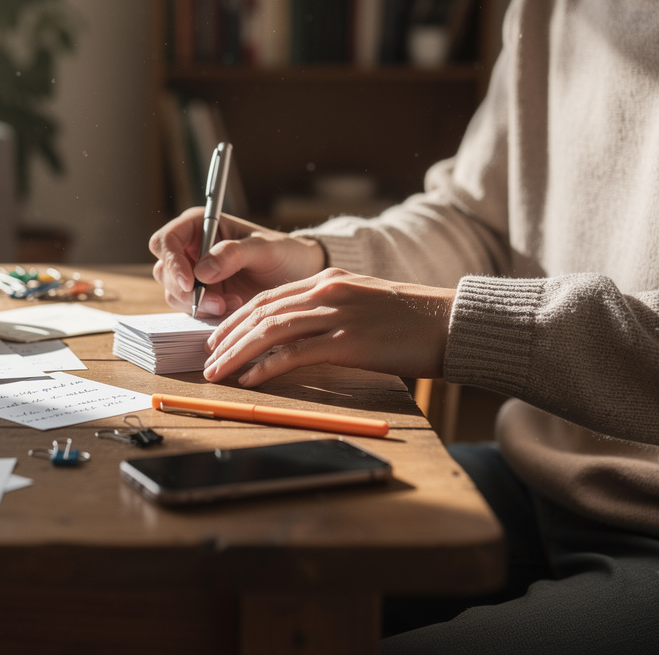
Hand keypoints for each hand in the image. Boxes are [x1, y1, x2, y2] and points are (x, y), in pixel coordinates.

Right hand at [149, 207, 326, 315]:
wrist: (296, 274)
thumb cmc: (282, 251)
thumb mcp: (264, 248)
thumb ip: (234, 254)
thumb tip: (202, 271)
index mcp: (199, 225)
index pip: (166, 240)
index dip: (172, 261)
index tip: (191, 283)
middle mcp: (190, 248)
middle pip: (164, 270)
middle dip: (185, 290)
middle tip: (217, 303)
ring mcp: (193, 274)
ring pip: (173, 293)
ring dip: (197, 305)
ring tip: (232, 304)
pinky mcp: (200, 296)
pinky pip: (188, 308)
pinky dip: (205, 313)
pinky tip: (231, 309)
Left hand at [202, 268, 454, 386]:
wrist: (451, 323)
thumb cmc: (412, 322)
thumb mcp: (364, 305)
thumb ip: (330, 313)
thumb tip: (299, 339)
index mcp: (329, 280)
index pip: (269, 297)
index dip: (237, 318)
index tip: (217, 336)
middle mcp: (327, 292)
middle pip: (260, 311)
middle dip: (227, 336)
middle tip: (206, 357)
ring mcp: (337, 315)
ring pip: (269, 330)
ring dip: (236, 352)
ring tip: (216, 371)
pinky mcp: (348, 342)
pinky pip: (295, 354)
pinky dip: (266, 366)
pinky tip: (249, 378)